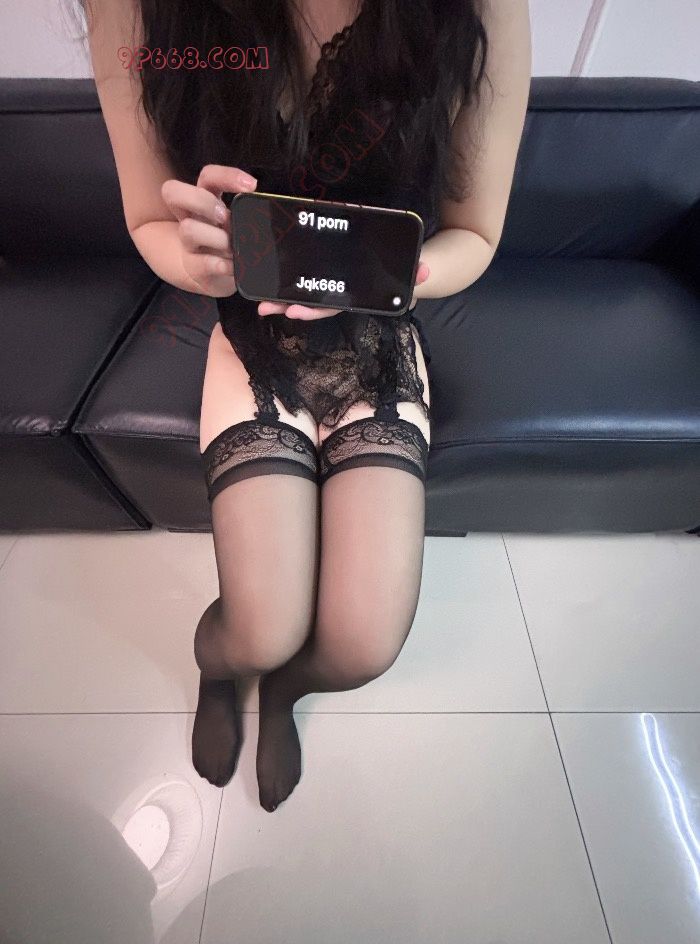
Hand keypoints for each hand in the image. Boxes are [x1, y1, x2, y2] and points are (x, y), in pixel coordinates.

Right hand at [161, 163, 257, 297]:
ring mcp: (188, 243)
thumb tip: (263, 209)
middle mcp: (191, 217)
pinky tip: (233, 266)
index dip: (226, 175)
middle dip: (203, 202)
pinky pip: (201, 263)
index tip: (252, 185)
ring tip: (232, 248)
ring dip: (216, 237)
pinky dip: (220, 265)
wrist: (214, 276)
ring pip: (188, 229)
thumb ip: (246, 212)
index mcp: (205, 200)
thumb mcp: (237, 222)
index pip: (208, 176)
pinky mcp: (194, 267)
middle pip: (174, 192)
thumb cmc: (228, 242)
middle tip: (225, 216)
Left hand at [258, 261, 430, 318]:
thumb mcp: (409, 271)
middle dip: (286, 307)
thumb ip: (415, 272)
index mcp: (354, 295)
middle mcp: (340, 292)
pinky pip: (305, 274)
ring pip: (303, 292)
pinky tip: (270, 275)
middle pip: (309, 303)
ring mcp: (332, 283)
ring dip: (280, 297)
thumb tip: (424, 270)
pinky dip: (288, 279)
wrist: (405, 263)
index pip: (331, 306)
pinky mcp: (325, 266)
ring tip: (259, 302)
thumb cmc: (402, 270)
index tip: (291, 313)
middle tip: (264, 309)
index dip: (311, 310)